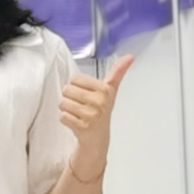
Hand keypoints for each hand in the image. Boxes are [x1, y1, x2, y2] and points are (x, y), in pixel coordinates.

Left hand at [57, 51, 132, 175]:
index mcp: (105, 89)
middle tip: (81, 105)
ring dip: (67, 109)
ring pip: (63, 103)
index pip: (75, 78)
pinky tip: (76, 122)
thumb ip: (118, 72)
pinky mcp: (82, 126)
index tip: (87, 93)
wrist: (98, 137)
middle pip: (67, 90)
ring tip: (78, 114)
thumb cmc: (101, 110)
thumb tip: (130, 56)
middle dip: (70, 97)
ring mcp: (91, 115)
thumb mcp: (110, 90)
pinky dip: (66, 120)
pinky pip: (63, 116)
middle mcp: (100, 101)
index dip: (77, 86)